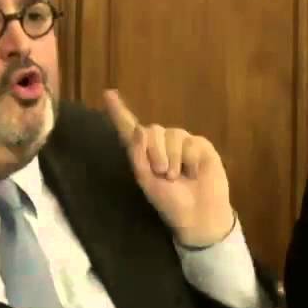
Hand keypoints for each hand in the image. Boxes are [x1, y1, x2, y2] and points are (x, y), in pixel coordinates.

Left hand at [103, 89, 234, 246]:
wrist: (198, 214)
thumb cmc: (169, 202)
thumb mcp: (146, 181)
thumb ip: (137, 155)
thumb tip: (140, 128)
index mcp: (143, 153)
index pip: (129, 129)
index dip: (118, 112)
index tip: (108, 94)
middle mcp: (161, 143)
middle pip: (151, 130)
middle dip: (154, 152)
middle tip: (162, 174)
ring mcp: (181, 142)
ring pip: (172, 134)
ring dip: (172, 158)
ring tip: (177, 177)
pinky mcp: (200, 144)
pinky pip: (190, 142)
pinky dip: (189, 161)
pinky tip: (193, 173)